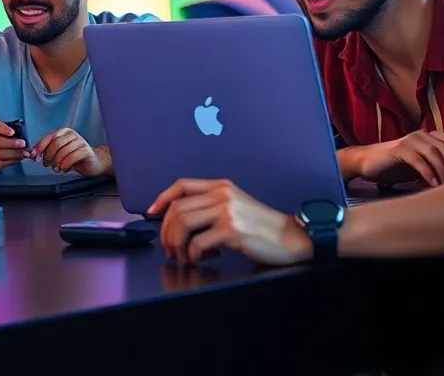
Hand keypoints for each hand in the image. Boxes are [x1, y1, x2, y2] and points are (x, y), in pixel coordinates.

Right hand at [0, 118, 26, 171]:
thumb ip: (2, 129)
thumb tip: (20, 135)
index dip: (2, 128)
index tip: (13, 132)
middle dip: (12, 144)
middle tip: (23, 144)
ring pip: (0, 154)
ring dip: (15, 154)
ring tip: (24, 154)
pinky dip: (11, 161)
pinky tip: (18, 159)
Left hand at [31, 128, 106, 175]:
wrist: (93, 162)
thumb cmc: (74, 156)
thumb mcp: (59, 152)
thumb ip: (47, 150)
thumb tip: (32, 154)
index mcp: (63, 132)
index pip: (48, 137)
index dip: (39, 147)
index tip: (33, 155)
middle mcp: (71, 135)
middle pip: (55, 144)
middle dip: (48, 156)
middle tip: (47, 164)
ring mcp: (80, 141)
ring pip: (63, 151)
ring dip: (57, 162)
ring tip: (56, 168)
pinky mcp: (86, 150)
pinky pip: (72, 157)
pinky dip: (65, 165)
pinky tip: (64, 169)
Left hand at [147, 178, 311, 265]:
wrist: (292, 237)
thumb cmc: (264, 226)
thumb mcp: (237, 206)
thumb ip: (212, 206)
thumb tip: (182, 221)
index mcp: (221, 186)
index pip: (181, 185)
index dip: (162, 198)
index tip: (151, 212)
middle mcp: (222, 195)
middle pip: (177, 209)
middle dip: (167, 232)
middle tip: (170, 249)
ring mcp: (226, 211)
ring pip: (183, 224)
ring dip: (177, 245)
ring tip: (185, 256)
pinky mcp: (231, 231)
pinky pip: (197, 244)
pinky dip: (194, 255)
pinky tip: (205, 258)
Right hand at [359, 130, 443, 186]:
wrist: (367, 163)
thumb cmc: (397, 167)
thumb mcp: (422, 165)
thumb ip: (439, 166)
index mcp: (430, 136)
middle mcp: (422, 135)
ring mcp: (410, 140)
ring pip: (434, 153)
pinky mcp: (398, 149)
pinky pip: (418, 160)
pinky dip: (427, 172)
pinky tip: (432, 184)